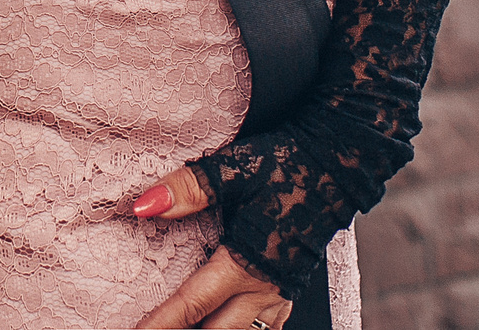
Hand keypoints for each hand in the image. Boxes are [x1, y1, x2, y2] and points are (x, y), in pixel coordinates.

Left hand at [132, 168, 290, 328]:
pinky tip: (228, 324)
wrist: (333, 165)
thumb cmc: (285, 165)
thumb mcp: (230, 171)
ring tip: (188, 327)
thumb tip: (145, 204)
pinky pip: (267, 328)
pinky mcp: (289, 290)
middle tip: (155, 329)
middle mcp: (263, 287)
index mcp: (244, 262)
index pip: (192, 304)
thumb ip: (186, 189)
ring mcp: (279, 293)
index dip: (162, 323)